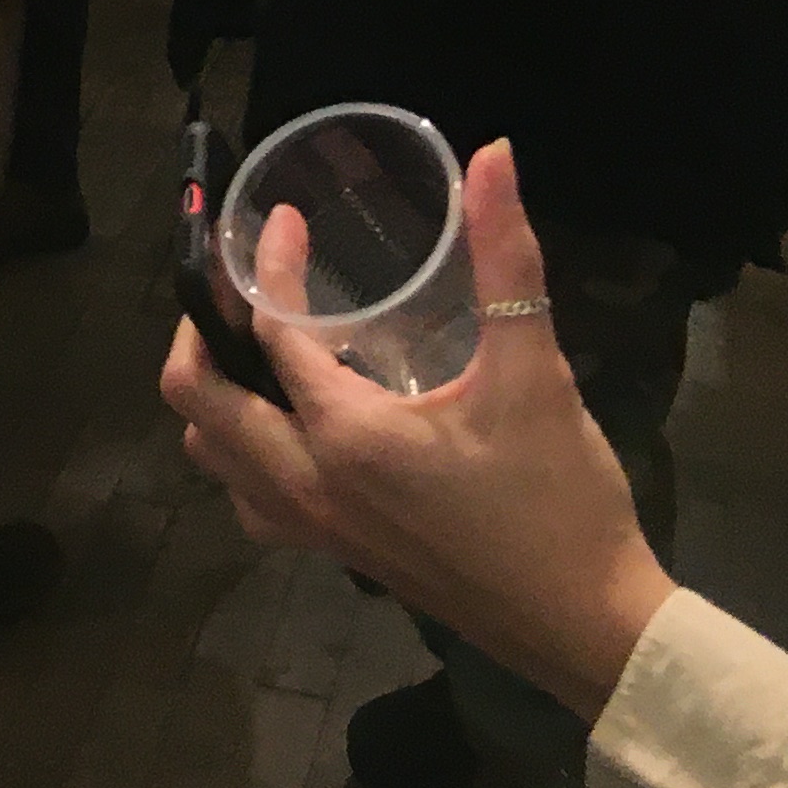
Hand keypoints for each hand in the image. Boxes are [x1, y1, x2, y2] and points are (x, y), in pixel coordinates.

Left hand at [159, 140, 669, 723]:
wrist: (590, 630)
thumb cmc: (562, 503)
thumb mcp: (534, 375)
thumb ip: (507, 260)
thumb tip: (495, 157)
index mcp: (343, 436)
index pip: (267, 330)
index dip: (265, 266)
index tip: (284, 221)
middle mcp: (307, 483)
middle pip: (198, 396)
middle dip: (199, 327)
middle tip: (234, 282)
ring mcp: (316, 528)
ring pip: (214, 454)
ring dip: (213, 393)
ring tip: (249, 345)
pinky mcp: (339, 555)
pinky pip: (250, 499)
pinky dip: (242, 452)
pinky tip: (290, 422)